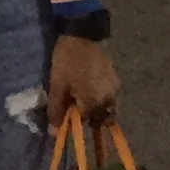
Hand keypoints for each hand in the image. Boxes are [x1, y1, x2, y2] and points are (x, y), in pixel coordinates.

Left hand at [46, 32, 121, 152]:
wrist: (82, 35)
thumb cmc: (67, 61)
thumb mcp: (57, 86)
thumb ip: (56, 110)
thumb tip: (54, 133)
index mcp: (94, 103)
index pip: (86, 122)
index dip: (76, 119)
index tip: (68, 111)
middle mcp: (109, 99)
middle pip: (102, 118)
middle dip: (92, 118)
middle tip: (78, 107)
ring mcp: (115, 89)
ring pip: (109, 109)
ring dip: (99, 109)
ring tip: (84, 97)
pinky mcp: (116, 79)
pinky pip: (111, 97)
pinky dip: (103, 98)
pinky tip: (91, 87)